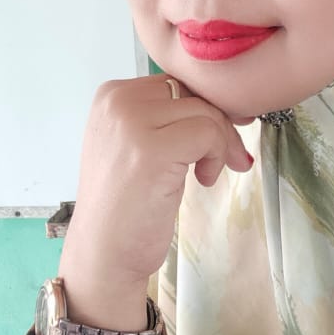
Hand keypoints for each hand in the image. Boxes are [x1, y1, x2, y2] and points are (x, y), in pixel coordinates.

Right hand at [58, 75, 253, 330]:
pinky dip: (218, 156)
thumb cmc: (126, 203)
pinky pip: (209, 133)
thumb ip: (166, 116)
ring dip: (221, 144)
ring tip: (207, 173)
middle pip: (193, 92)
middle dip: (219, 124)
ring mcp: (132, 122)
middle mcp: (117, 101)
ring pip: (206, 112)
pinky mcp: (152, 149)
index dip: (203, 108)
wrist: (104, 251)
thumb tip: (228, 99)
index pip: (176, 82)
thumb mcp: (137, 142)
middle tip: (226, 157)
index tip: (218, 135)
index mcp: (111, 95)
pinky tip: (204, 180)